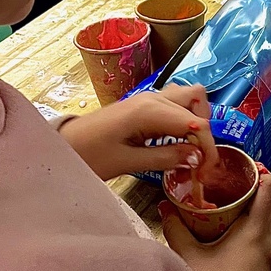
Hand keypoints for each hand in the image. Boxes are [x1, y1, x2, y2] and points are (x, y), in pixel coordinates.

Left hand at [58, 84, 218, 180]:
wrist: (64, 145)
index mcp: (149, 110)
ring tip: (191, 148)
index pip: (196, 123)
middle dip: (206, 130)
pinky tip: (178, 142)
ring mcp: (148, 99)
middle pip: (197, 99)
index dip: (207, 148)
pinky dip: (185, 119)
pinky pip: (175, 104)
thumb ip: (165, 157)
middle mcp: (152, 98)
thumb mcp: (128, 162)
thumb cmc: (90, 154)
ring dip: (196, 120)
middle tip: (200, 158)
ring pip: (187, 98)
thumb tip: (196, 157)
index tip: (205, 173)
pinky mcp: (143, 105)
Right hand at [160, 167, 270, 270]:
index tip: (243, 164)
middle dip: (253, 193)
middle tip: (231, 182)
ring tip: (230, 207)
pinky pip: (264, 248)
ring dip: (254, 216)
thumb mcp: (186, 256)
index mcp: (256, 234)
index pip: (268, 191)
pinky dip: (252, 236)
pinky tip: (232, 238)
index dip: (259, 173)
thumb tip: (166, 206)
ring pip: (268, 229)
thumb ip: (176, 227)